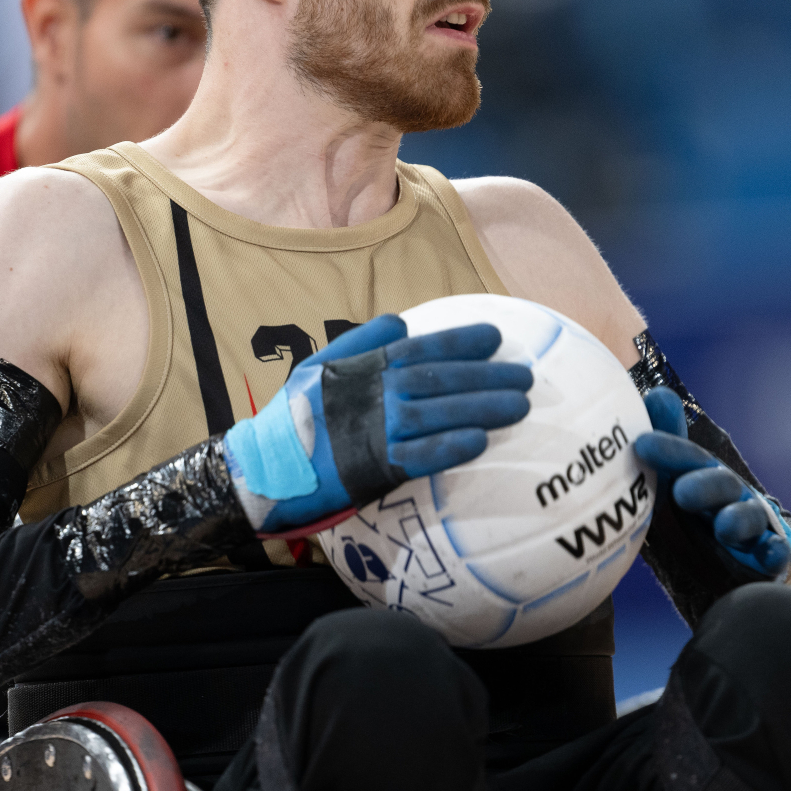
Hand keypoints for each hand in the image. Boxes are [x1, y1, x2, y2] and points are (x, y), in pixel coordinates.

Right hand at [224, 315, 530, 532]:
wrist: (265, 466)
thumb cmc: (297, 416)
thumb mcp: (322, 365)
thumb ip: (363, 343)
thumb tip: (401, 323)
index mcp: (368, 367)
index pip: (423, 349)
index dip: (461, 342)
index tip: (495, 338)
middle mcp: (378, 394)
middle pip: (442, 380)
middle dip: (488, 376)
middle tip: (525, 376)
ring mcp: (378, 430)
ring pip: (440, 414)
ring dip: (483, 408)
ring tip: (520, 405)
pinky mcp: (376, 467)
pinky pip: (422, 456)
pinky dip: (450, 446)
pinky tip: (481, 440)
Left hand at [633, 387, 790, 579]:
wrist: (729, 557)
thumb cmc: (694, 511)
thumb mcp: (671, 481)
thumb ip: (660, 447)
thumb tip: (656, 395)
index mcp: (704, 473)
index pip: (688, 457)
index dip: (669, 449)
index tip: (642, 444)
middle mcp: (730, 493)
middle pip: (721, 483)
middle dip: (705, 485)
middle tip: (681, 492)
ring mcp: (751, 523)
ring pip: (749, 517)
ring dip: (739, 519)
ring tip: (724, 528)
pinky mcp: (768, 554)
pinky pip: (775, 552)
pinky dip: (773, 552)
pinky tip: (769, 555)